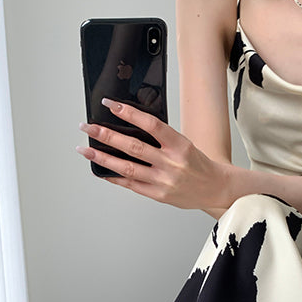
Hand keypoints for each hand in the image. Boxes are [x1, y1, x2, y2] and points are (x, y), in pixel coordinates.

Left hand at [76, 98, 231, 209]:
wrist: (215, 188)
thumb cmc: (198, 164)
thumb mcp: (184, 144)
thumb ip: (160, 138)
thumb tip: (129, 127)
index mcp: (179, 145)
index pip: (151, 125)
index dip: (129, 114)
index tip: (111, 105)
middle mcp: (171, 163)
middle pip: (133, 147)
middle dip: (106, 135)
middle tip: (88, 127)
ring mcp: (163, 181)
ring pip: (128, 168)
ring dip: (103, 158)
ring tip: (86, 150)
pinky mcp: (158, 195)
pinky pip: (131, 185)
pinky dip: (114, 177)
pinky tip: (101, 170)